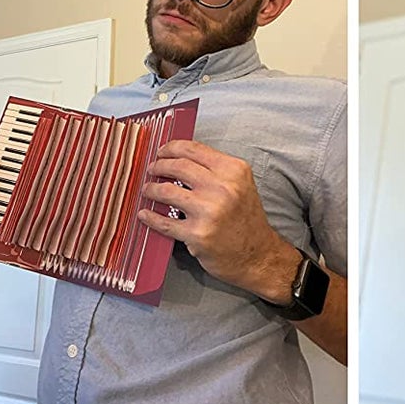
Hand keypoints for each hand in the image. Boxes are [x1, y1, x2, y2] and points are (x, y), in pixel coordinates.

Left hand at [138, 139, 296, 300]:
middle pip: (178, 166)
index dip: (172, 147)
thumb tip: (179, 157)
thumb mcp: (240, 184)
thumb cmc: (246, 219)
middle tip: (152, 169)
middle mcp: (222, 188)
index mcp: (233, 170)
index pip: (194, 149)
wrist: (259, 256)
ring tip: (148, 190)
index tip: (162, 151)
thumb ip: (215, 169)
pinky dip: (151, 217)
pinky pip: (166, 223)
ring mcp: (209, 211)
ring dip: (152, 189)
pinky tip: (145, 214)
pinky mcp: (198, 235)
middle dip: (159, 165)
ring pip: (167, 191)